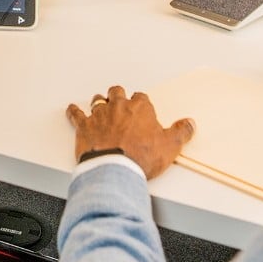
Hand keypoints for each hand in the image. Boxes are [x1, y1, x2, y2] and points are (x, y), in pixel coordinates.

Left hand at [64, 85, 193, 178]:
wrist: (115, 169)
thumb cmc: (141, 157)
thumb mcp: (170, 146)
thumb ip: (181, 132)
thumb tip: (190, 123)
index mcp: (140, 108)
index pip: (141, 98)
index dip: (141, 104)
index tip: (142, 109)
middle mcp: (119, 106)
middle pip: (117, 92)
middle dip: (119, 96)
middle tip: (121, 103)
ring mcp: (100, 115)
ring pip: (98, 101)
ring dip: (100, 103)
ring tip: (101, 106)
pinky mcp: (84, 126)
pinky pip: (76, 114)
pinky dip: (74, 112)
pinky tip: (72, 110)